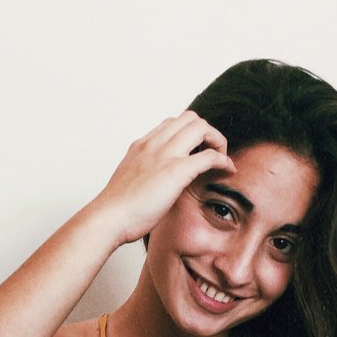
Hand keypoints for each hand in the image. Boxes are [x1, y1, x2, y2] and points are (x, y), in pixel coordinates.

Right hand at [92, 111, 234, 245]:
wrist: (108, 218)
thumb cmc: (116, 209)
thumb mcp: (130, 182)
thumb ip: (144, 175)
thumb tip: (154, 185)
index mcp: (141, 146)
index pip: (172, 124)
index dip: (189, 134)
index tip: (196, 152)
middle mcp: (153, 144)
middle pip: (190, 118)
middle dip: (207, 132)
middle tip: (212, 153)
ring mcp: (164, 155)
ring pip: (201, 127)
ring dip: (217, 140)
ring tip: (221, 159)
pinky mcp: (176, 171)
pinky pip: (209, 156)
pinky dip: (223, 160)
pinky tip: (227, 170)